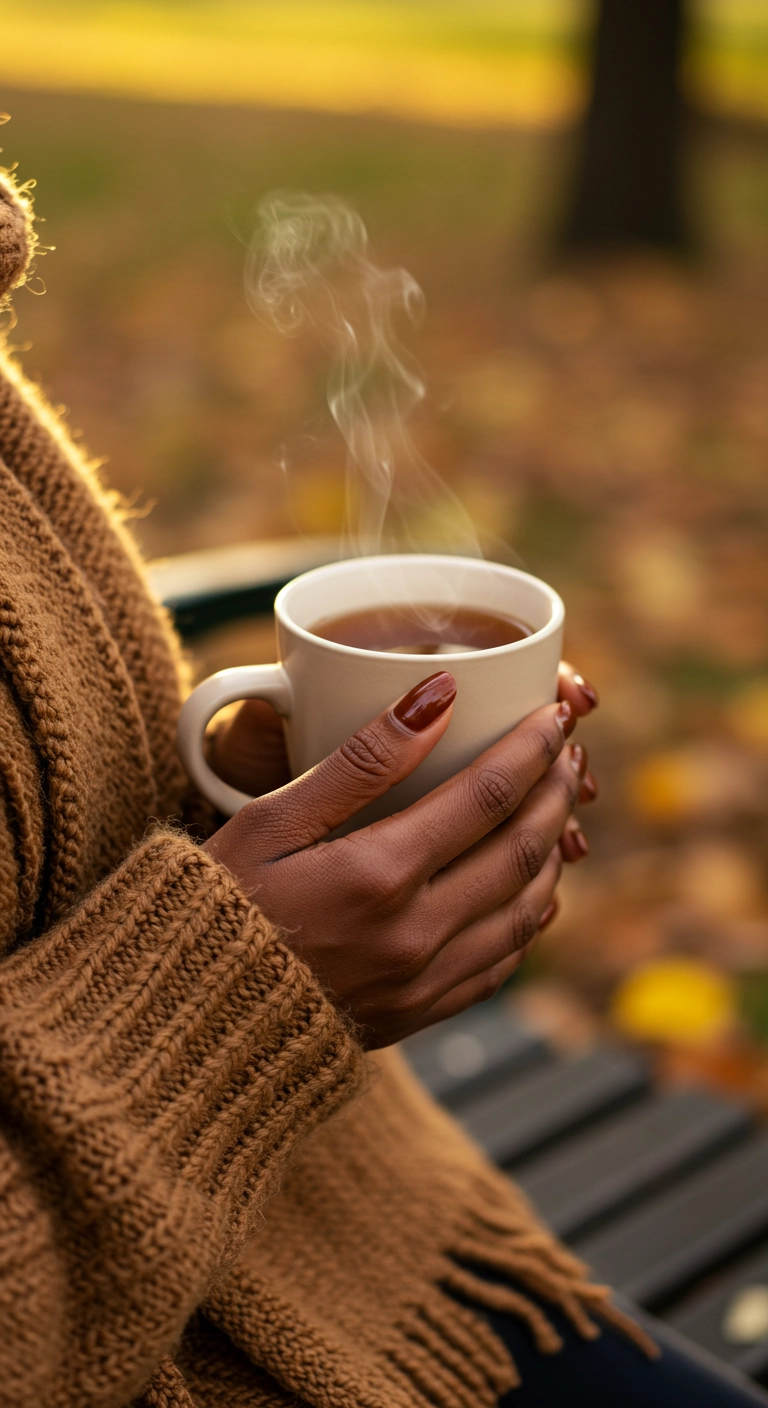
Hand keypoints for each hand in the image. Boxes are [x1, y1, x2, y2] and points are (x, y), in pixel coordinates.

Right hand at [204, 674, 590, 1047]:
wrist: (187, 1020)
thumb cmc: (217, 904)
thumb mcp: (271, 819)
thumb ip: (360, 761)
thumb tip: (437, 697)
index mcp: (378, 874)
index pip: (487, 796)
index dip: (531, 750)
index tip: (553, 716)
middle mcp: (415, 934)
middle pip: (520, 851)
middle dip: (555, 793)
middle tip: (569, 753)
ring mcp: (421, 983)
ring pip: (524, 911)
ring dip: (553, 853)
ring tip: (560, 811)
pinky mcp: (417, 1015)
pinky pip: (500, 966)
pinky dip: (528, 920)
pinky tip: (531, 893)